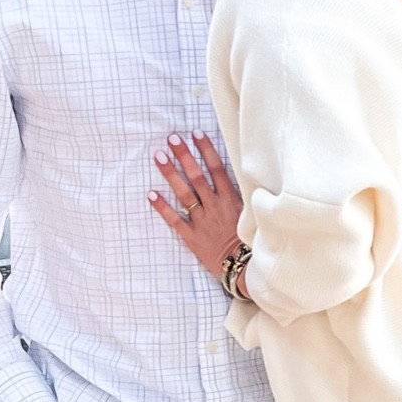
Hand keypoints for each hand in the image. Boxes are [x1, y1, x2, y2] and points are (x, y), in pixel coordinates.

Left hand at [148, 132, 244, 280]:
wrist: (243, 267)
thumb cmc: (249, 240)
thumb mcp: (250, 213)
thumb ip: (240, 194)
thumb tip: (235, 174)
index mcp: (230, 199)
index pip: (216, 168)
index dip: (206, 150)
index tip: (195, 133)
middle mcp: (215, 206)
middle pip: (197, 176)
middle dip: (184, 156)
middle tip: (172, 139)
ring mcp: (202, 221)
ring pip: (184, 194)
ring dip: (171, 174)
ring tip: (158, 157)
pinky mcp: (193, 236)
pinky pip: (175, 220)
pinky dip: (163, 208)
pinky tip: (151, 194)